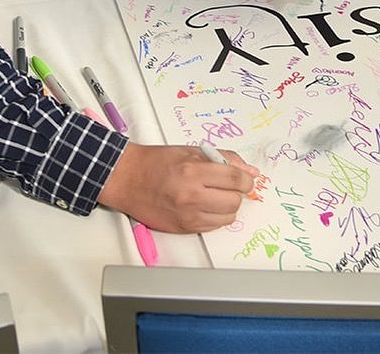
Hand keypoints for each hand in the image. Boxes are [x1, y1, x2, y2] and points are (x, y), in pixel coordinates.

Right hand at [98, 142, 257, 232]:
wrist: (129, 179)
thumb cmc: (158, 162)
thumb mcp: (192, 151)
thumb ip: (225, 158)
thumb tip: (250, 171)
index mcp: (193, 171)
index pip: (235, 179)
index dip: (246, 180)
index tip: (246, 179)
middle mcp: (191, 196)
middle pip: (234, 201)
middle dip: (237, 193)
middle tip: (229, 186)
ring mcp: (187, 215)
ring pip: (227, 217)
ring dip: (227, 206)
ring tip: (215, 195)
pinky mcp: (182, 229)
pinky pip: (212, 227)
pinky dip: (215, 217)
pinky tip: (205, 205)